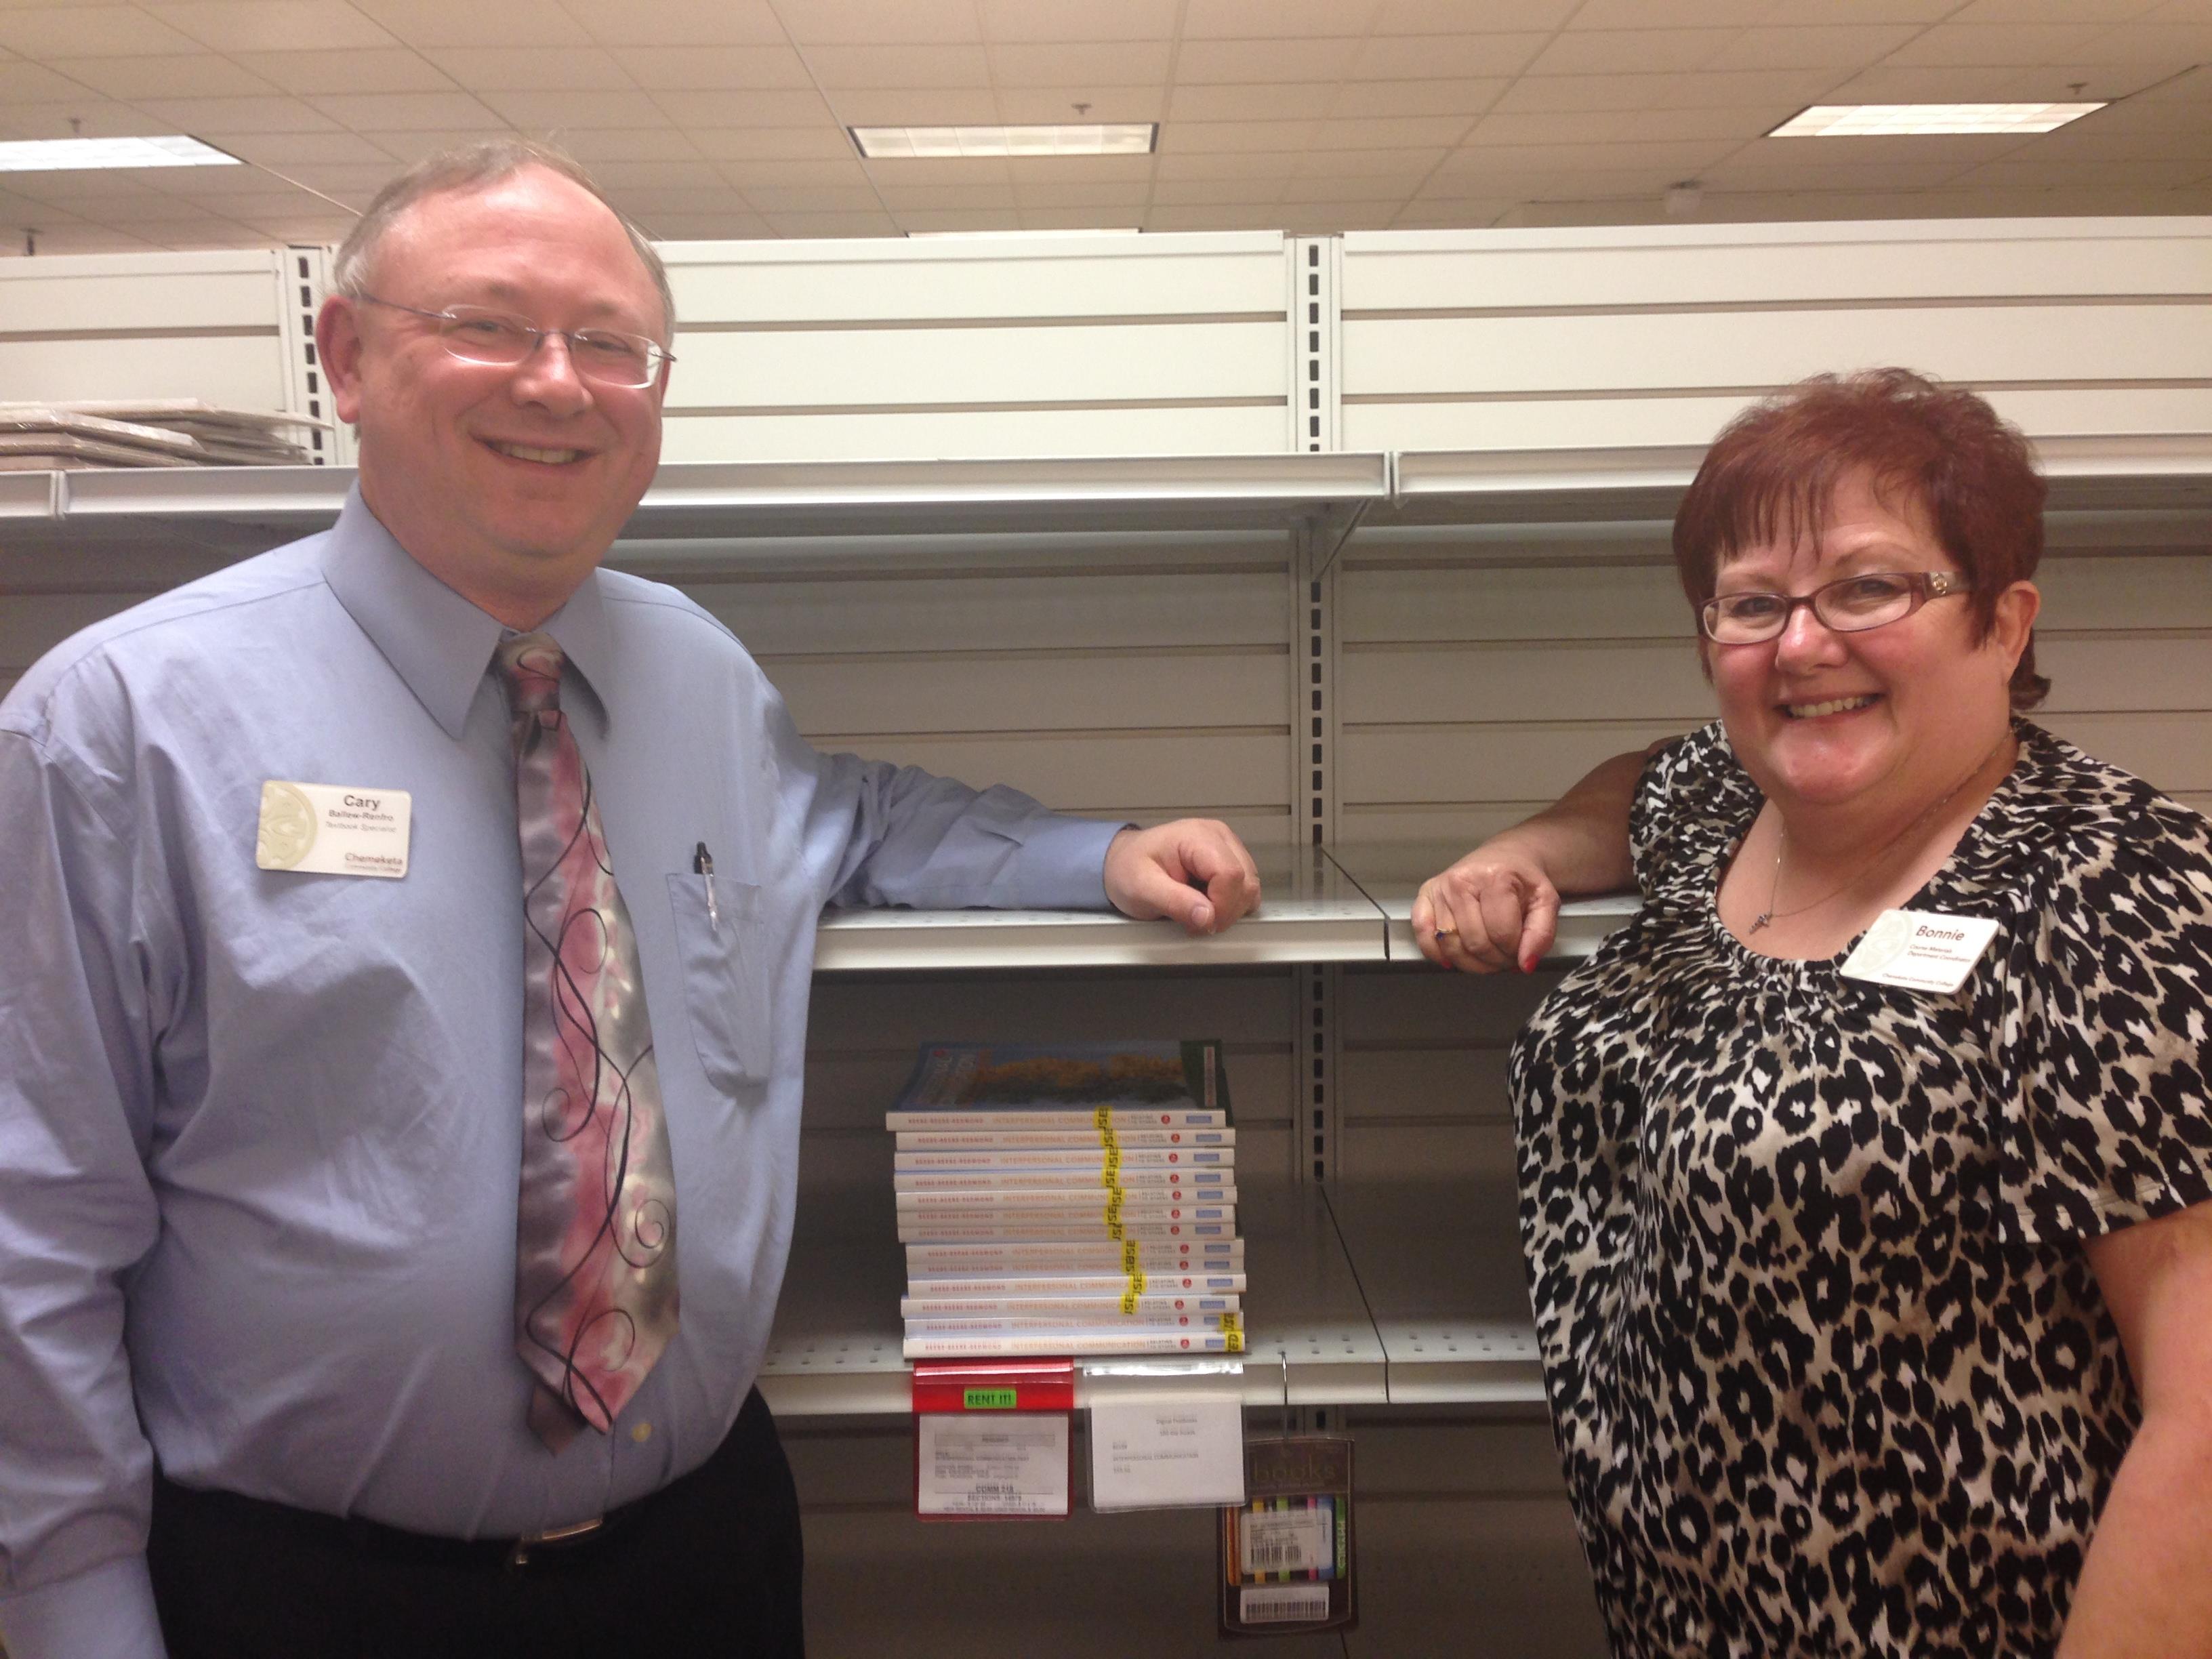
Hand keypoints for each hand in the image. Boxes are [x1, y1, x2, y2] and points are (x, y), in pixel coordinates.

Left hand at [1103, 821, 1261, 935]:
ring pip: (1250, 887)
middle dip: (1226, 911)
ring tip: (1198, 910)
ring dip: (1230, 909)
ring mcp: (1227, 847)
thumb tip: (1207, 917)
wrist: (1123, 863)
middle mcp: (1218, 836)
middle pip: (1246, 881)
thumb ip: (1175, 902)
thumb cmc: (1129, 869)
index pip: (1230, 874)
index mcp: (1197, 836)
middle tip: (1196, 921)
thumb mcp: (1142, 889)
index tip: (1201, 923)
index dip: (1221, 906)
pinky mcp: (1229, 860)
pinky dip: (1231, 904)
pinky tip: (1207, 903)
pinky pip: (1245, 888)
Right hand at [1411, 840, 1559, 973]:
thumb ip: (1542, 933)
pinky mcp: (1425, 895)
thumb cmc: (1521, 879)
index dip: (1514, 952)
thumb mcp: (1545, 902)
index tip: (1519, 949)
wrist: (1504, 857)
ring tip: (1486, 956)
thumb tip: (1526, 963)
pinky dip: (1435, 953)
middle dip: (1495, 960)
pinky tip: (1451, 957)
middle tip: (1504, 956)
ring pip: (1451, 945)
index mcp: (1494, 878)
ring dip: (1471, 962)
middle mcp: (1461, 881)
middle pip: (1476, 943)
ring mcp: (1440, 888)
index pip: (1502, 934)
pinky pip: (1423, 933)